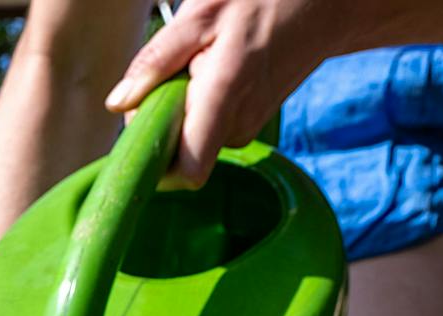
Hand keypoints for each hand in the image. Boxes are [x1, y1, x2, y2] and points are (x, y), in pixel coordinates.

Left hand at [105, 0, 332, 186]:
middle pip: (178, 151)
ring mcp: (245, 131)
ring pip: (191, 137)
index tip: (145, 122)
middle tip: (178, 68)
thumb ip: (156, 62)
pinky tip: (215, 69)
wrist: (325, 6)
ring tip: (203, 60)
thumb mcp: (202, 14)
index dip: (155, 160)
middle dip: (162, 118)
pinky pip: (207, 128)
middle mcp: (237, 127)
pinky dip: (199, 104)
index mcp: (224, 98)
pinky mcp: (247, 128)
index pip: (185, 171)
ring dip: (181, 107)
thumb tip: (118, 105)